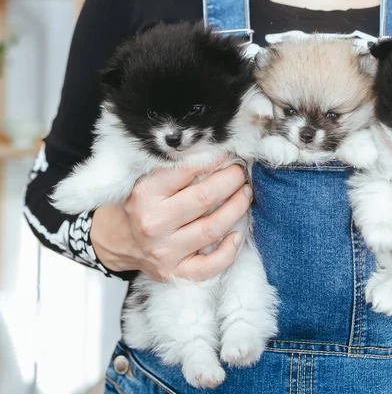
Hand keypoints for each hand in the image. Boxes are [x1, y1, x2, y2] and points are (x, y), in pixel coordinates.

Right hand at [90, 162, 252, 280]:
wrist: (113, 241)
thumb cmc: (136, 205)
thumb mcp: (145, 180)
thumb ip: (175, 170)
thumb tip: (216, 155)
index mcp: (145, 194)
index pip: (187, 171)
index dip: (213, 159)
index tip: (227, 153)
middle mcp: (154, 223)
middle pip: (205, 198)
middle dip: (230, 181)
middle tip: (240, 172)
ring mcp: (165, 250)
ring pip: (213, 228)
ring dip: (237, 209)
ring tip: (245, 194)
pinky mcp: (175, 272)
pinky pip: (209, 266)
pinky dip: (229, 252)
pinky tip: (237, 235)